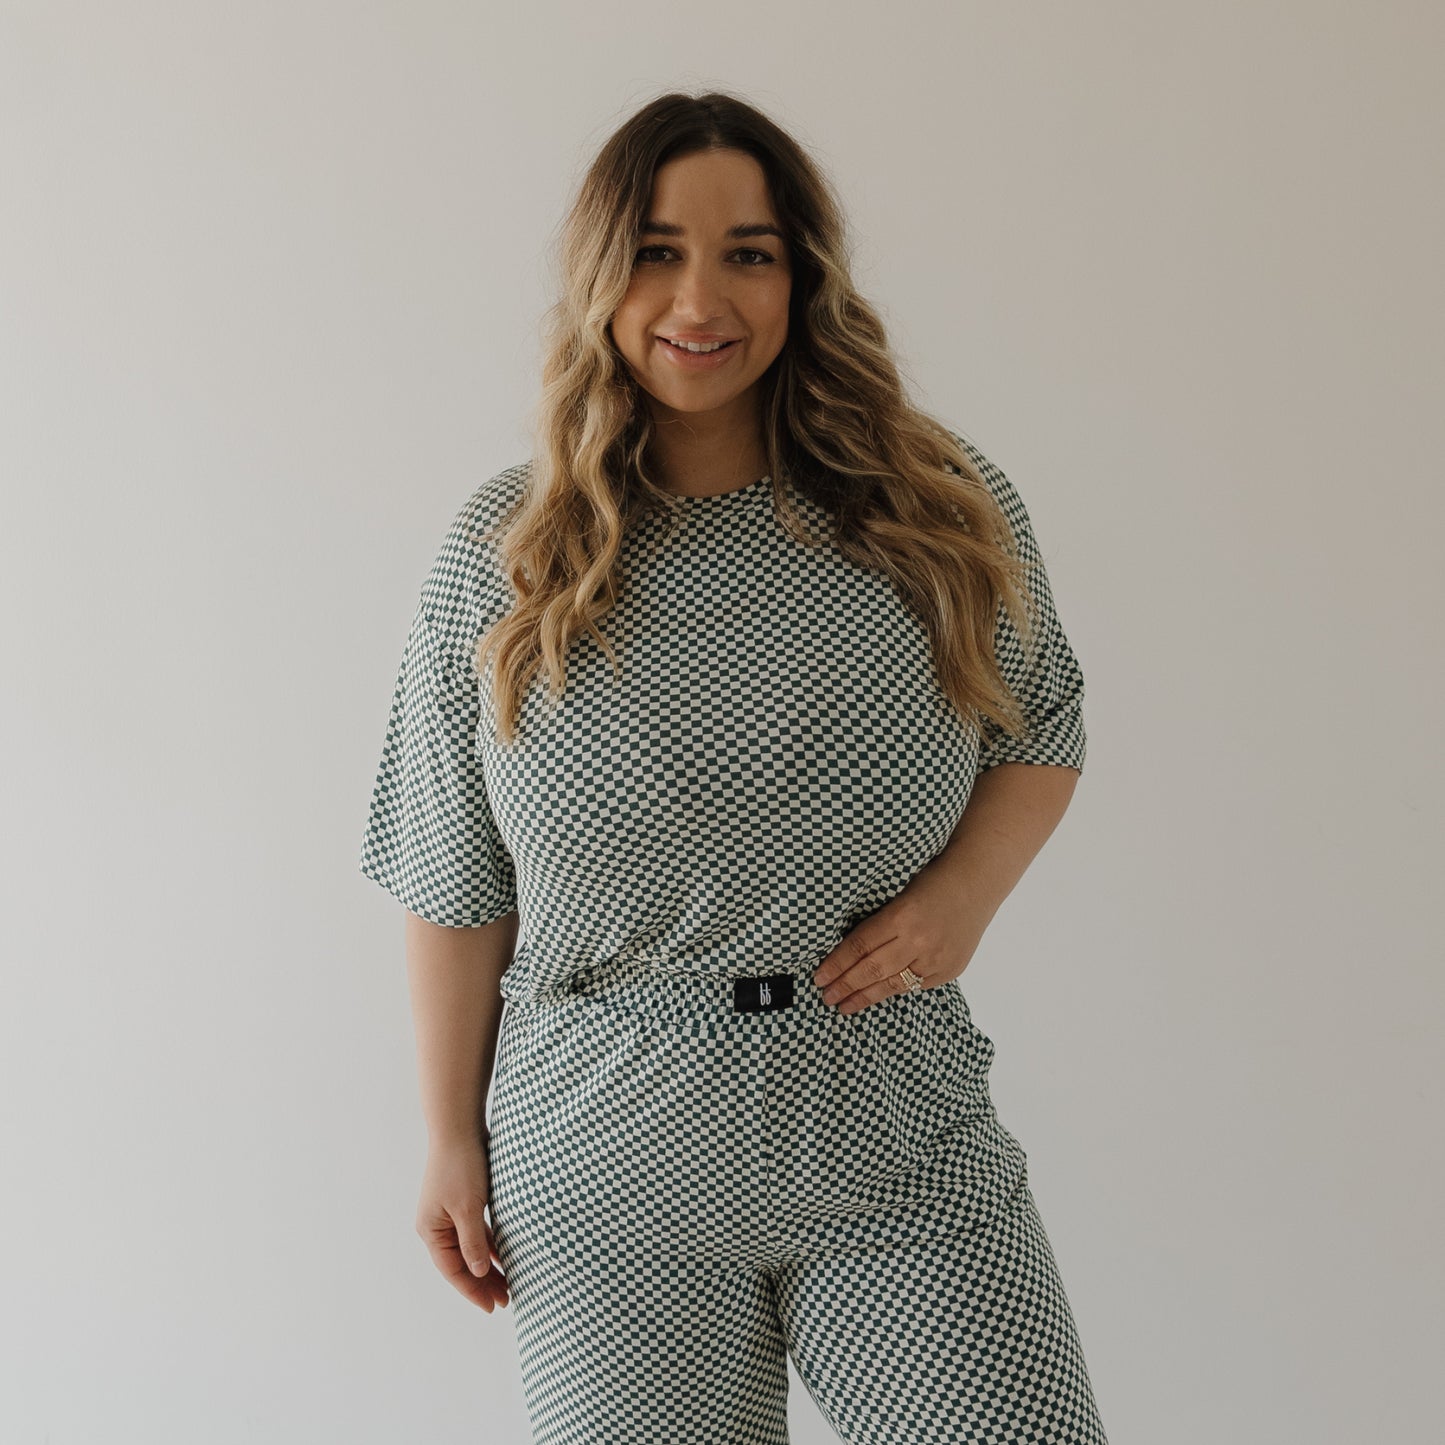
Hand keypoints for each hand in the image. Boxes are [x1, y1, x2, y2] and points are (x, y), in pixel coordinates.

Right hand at [416, 1133, 509, 1311]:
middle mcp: (437, 1225)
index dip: (473, 1290)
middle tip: (506, 1300)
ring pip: (471, 1248)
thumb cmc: (462, 1166)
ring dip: (488, 1266)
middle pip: (462, 1262)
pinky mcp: (463, 1201)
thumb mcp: (468, 1208)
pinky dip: (490, 1245)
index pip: (454, 1270)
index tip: (493, 1306)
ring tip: (508, 1284)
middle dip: (482, 1283)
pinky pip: (477, 1232)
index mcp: (431, 1230)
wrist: (460, 1128)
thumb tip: (478, 1273)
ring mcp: (449, 1213)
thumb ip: (473, 1242)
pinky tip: (505, 1256)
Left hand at [812, 860, 992, 1013]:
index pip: (860, 946)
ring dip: (865, 996)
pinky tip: (879, 994)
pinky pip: (916, 986)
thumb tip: (849, 951)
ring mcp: (936, 958)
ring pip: (893, 985)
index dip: (837, 964)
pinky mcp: (949, 970)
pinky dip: (895, 990)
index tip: (819, 977)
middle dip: (845, 985)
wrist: (976, 882)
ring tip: (845, 1005)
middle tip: (826, 996)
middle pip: (872, 969)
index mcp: (901, 916)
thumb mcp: (899, 894)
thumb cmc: (933, 879)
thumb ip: (880, 923)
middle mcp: (918, 940)